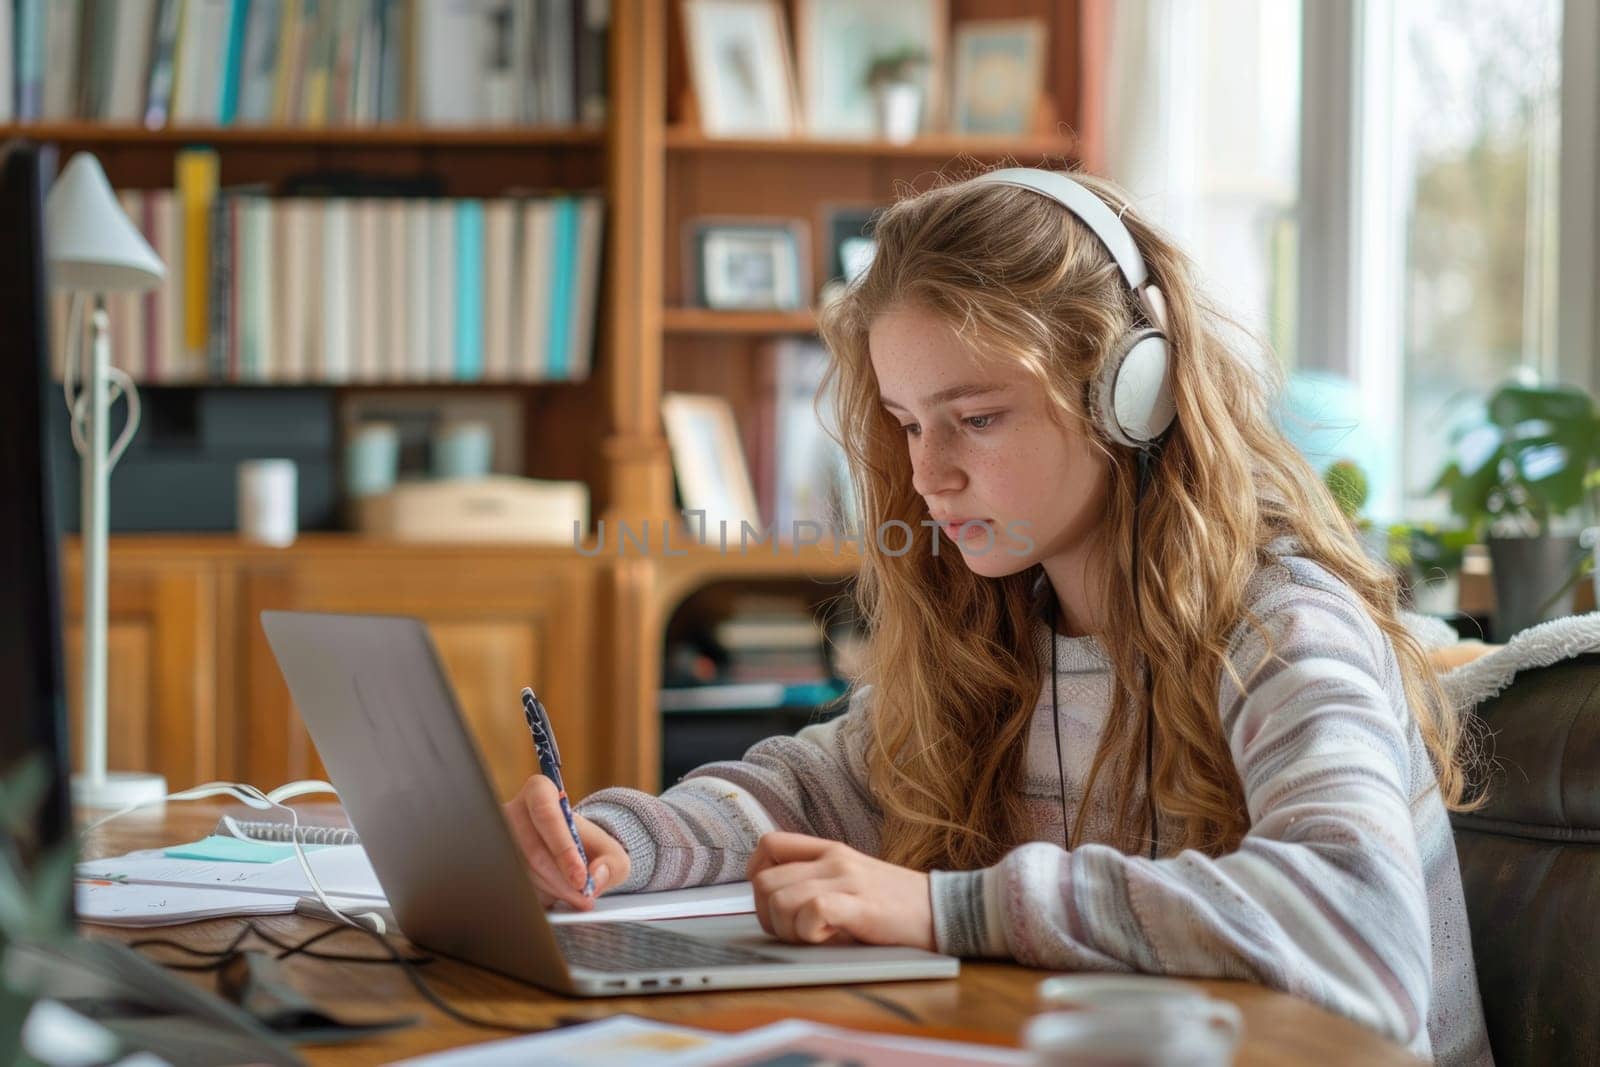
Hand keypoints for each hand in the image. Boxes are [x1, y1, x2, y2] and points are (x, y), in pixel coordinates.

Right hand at [502, 774, 629, 910]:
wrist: (569, 853)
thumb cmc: (587, 845)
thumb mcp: (610, 850)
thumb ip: (612, 862)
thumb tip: (595, 877)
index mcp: (539, 791)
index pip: (546, 815)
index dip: (563, 849)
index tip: (581, 878)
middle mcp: (513, 811)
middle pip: (533, 850)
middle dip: (561, 880)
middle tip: (583, 897)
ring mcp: (499, 838)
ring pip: (523, 872)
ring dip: (552, 890)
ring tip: (575, 897)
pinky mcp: (496, 862)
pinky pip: (515, 885)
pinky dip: (539, 897)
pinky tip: (557, 895)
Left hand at [747, 832, 934, 950]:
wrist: (947, 910)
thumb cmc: (899, 905)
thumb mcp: (853, 881)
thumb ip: (818, 881)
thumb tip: (775, 903)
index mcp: (830, 850)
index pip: (769, 844)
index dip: (756, 875)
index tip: (771, 902)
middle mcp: (834, 860)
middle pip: (765, 881)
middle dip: (769, 916)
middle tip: (796, 932)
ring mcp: (847, 880)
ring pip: (780, 899)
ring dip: (788, 928)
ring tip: (817, 935)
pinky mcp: (860, 905)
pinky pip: (812, 911)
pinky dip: (811, 932)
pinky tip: (831, 936)